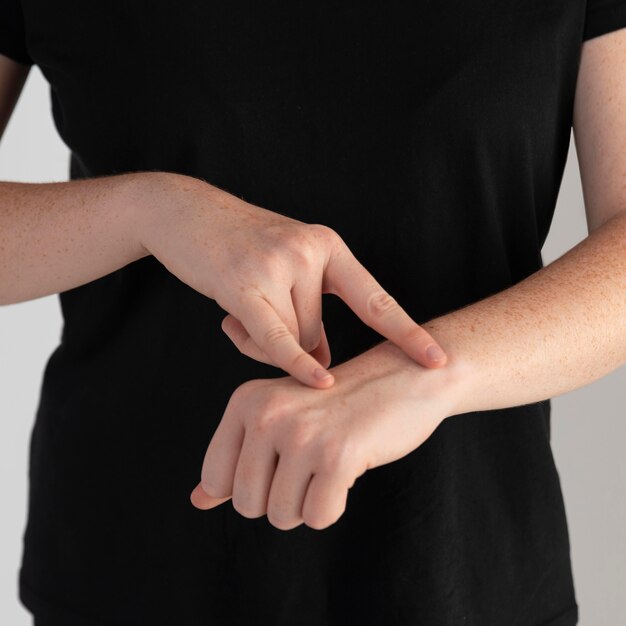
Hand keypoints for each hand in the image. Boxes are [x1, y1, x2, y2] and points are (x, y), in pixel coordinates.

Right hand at [135, 173, 447, 388]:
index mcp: (328, 246)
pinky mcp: (245, 282)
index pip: (375, 299)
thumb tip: (324, 370)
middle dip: (291, 347)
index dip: (408, 333)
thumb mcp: (285, 271)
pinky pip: (278, 336)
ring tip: (232, 310)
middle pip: (317, 333)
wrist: (183, 212)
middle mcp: (311, 251)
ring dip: (261, 344)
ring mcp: (280, 263)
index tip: (438, 360)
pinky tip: (319, 380)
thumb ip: (310, 316)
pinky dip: (296, 363)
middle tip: (249, 320)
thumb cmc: (238, 248)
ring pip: (291, 338)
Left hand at [189, 341, 465, 529]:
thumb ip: (235, 460)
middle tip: (312, 461)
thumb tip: (196, 502)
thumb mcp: (280, 420)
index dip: (250, 484)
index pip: (216, 479)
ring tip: (330, 460)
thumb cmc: (337, 405)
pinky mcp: (337, 455)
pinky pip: (318, 517)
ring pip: (283, 516)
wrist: (400, 378)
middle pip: (248, 505)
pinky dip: (334, 506)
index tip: (282, 458)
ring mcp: (302, 433)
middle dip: (282, 498)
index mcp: (246, 401)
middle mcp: (266, 414)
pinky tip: (348, 468)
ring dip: (309, 502)